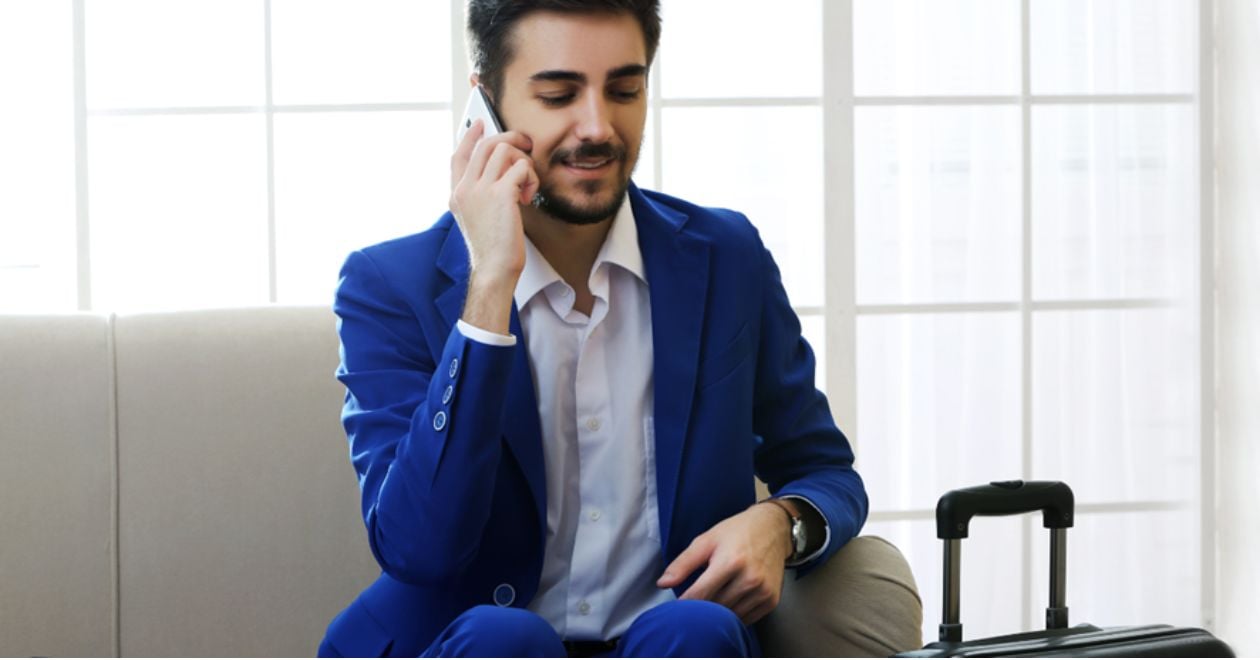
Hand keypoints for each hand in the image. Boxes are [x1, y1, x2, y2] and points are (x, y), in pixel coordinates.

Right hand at [449, 119, 539, 281]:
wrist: (494, 269)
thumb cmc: (492, 248)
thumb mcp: (478, 218)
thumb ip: (482, 195)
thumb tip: (502, 173)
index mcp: (458, 194)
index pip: (458, 155)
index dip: (470, 136)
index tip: (480, 123)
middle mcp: (465, 188)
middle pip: (486, 145)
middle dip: (511, 138)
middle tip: (527, 145)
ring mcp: (480, 189)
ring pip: (504, 149)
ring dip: (524, 162)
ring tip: (527, 185)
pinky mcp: (500, 193)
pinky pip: (521, 167)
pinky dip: (531, 178)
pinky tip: (529, 197)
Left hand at [656, 503, 791, 624]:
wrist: (773, 528)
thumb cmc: (737, 532)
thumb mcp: (706, 540)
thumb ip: (683, 563)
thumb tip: (663, 583)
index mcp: (731, 561)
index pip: (700, 595)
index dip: (684, 605)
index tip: (675, 609)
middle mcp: (750, 578)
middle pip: (715, 608)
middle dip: (700, 610)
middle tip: (690, 608)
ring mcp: (763, 591)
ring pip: (730, 617)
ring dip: (717, 615)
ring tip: (709, 605)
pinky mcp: (771, 600)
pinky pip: (746, 619)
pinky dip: (734, 617)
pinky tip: (728, 605)